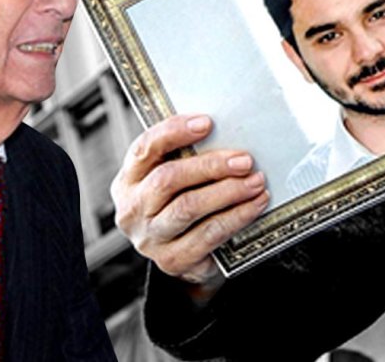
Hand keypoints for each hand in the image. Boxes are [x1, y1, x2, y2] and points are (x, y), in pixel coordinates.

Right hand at [111, 115, 268, 300]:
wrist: (185, 257)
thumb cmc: (182, 204)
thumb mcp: (176, 179)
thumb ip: (187, 157)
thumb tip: (227, 130)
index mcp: (129, 180)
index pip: (144, 149)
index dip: (174, 132)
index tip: (207, 123)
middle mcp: (132, 211)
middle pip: (168, 179)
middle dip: (211, 166)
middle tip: (245, 160)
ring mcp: (150, 239)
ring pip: (188, 208)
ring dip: (228, 192)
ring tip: (256, 182)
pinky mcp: (173, 260)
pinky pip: (209, 235)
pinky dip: (237, 217)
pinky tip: (255, 206)